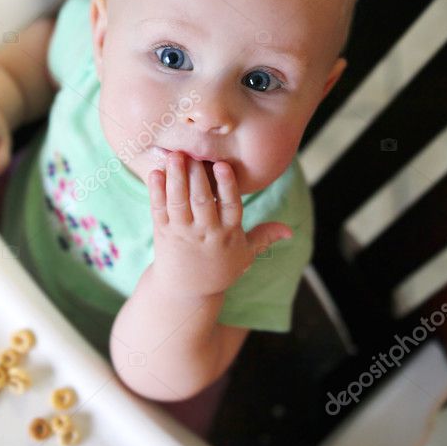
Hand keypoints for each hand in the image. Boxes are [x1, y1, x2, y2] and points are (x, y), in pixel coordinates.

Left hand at [146, 151, 292, 297]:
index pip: (230, 206)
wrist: (187, 291)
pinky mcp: (163, 232)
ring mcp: (182, 232)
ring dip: (175, 179)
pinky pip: (159, 209)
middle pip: (201, 201)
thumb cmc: (219, 268)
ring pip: (178, 203)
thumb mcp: (245, 255)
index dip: (226, 186)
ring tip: (174, 156)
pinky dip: (156, 191)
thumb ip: (265, 237)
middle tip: (193, 154)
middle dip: (197, 177)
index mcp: (228, 233)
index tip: (222, 166)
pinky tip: (156, 173)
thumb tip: (290, 230)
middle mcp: (205, 232)